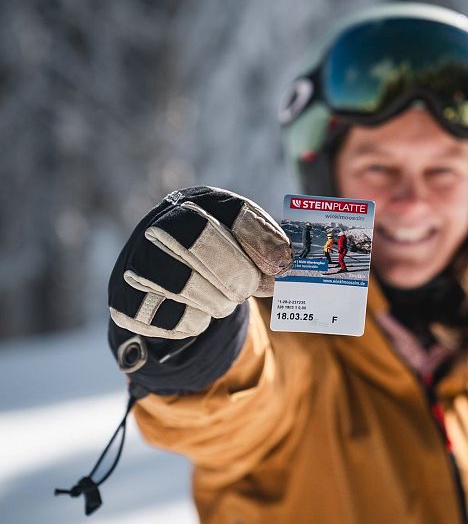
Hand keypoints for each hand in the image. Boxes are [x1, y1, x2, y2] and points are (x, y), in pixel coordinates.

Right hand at [108, 186, 291, 339]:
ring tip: (224, 299)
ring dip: (217, 300)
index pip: (231, 211)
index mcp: (198, 202)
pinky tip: (198, 310)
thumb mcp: (245, 242)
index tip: (280, 265)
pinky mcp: (128, 302)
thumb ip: (267, 246)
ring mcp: (138, 262)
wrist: (167, 282)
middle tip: (250, 289)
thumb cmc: (218, 256)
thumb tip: (284, 262)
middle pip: (199, 241)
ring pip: (184, 284)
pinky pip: (171, 318)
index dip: (260, 239)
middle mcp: (161, 224)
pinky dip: (196, 321)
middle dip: (236, 273)